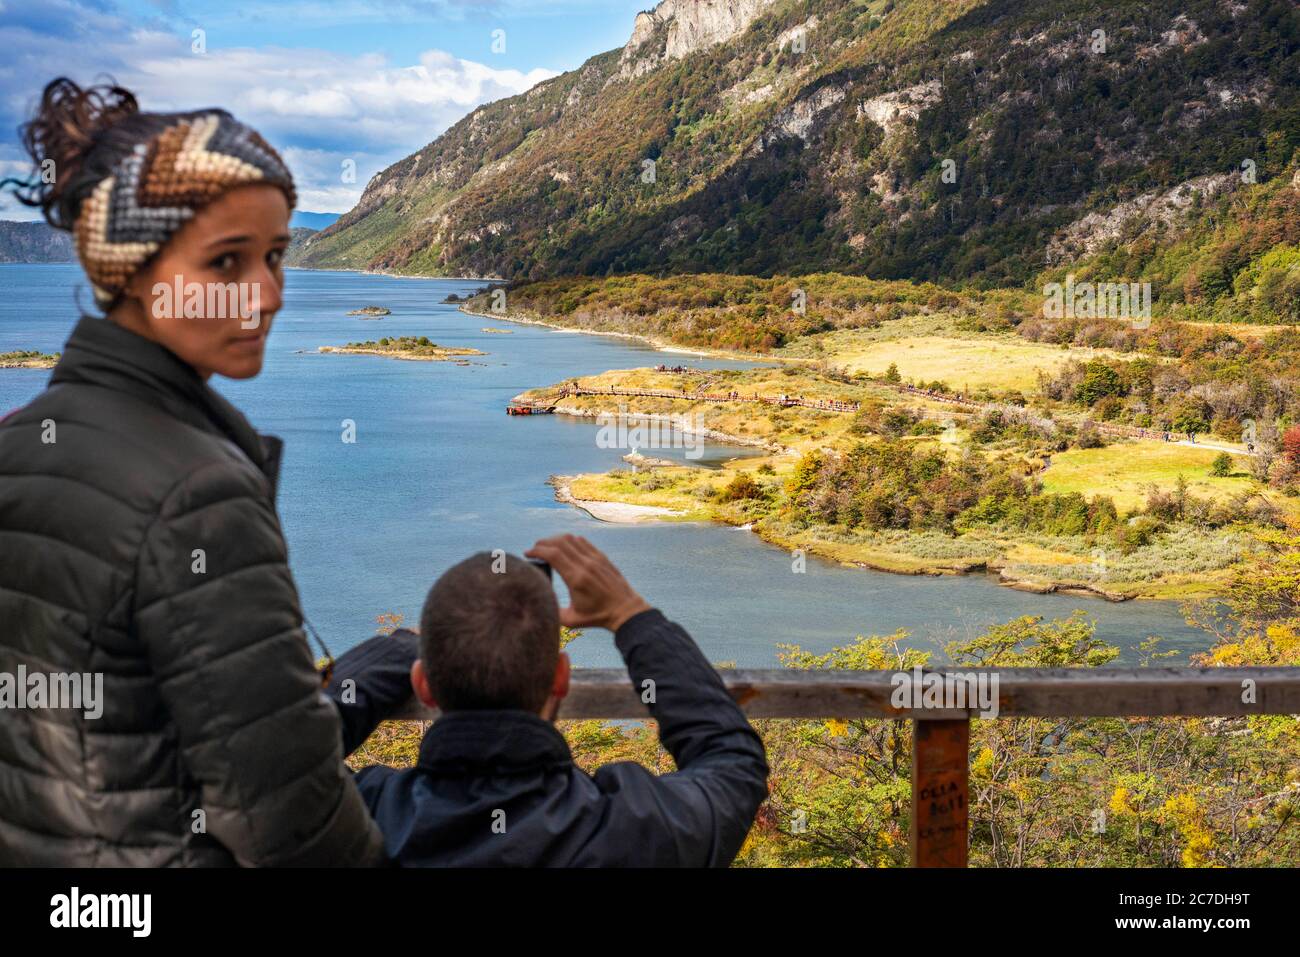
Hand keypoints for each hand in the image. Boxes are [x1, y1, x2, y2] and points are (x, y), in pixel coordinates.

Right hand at [526, 535, 650, 631]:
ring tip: (546, 547)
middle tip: (534, 549)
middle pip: (559, 542)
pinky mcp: (602, 557)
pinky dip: (570, 540)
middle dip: (542, 543)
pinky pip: (583, 541)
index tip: (528, 554)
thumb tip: (536, 604)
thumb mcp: (571, 620)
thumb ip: (553, 612)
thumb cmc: (597, 617)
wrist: (625, 610)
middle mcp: (585, 565)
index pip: (553, 555)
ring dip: (555, 539)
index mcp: (576, 578)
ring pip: (571, 539)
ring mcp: (595, 559)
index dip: (537, 551)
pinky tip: (563, 547)